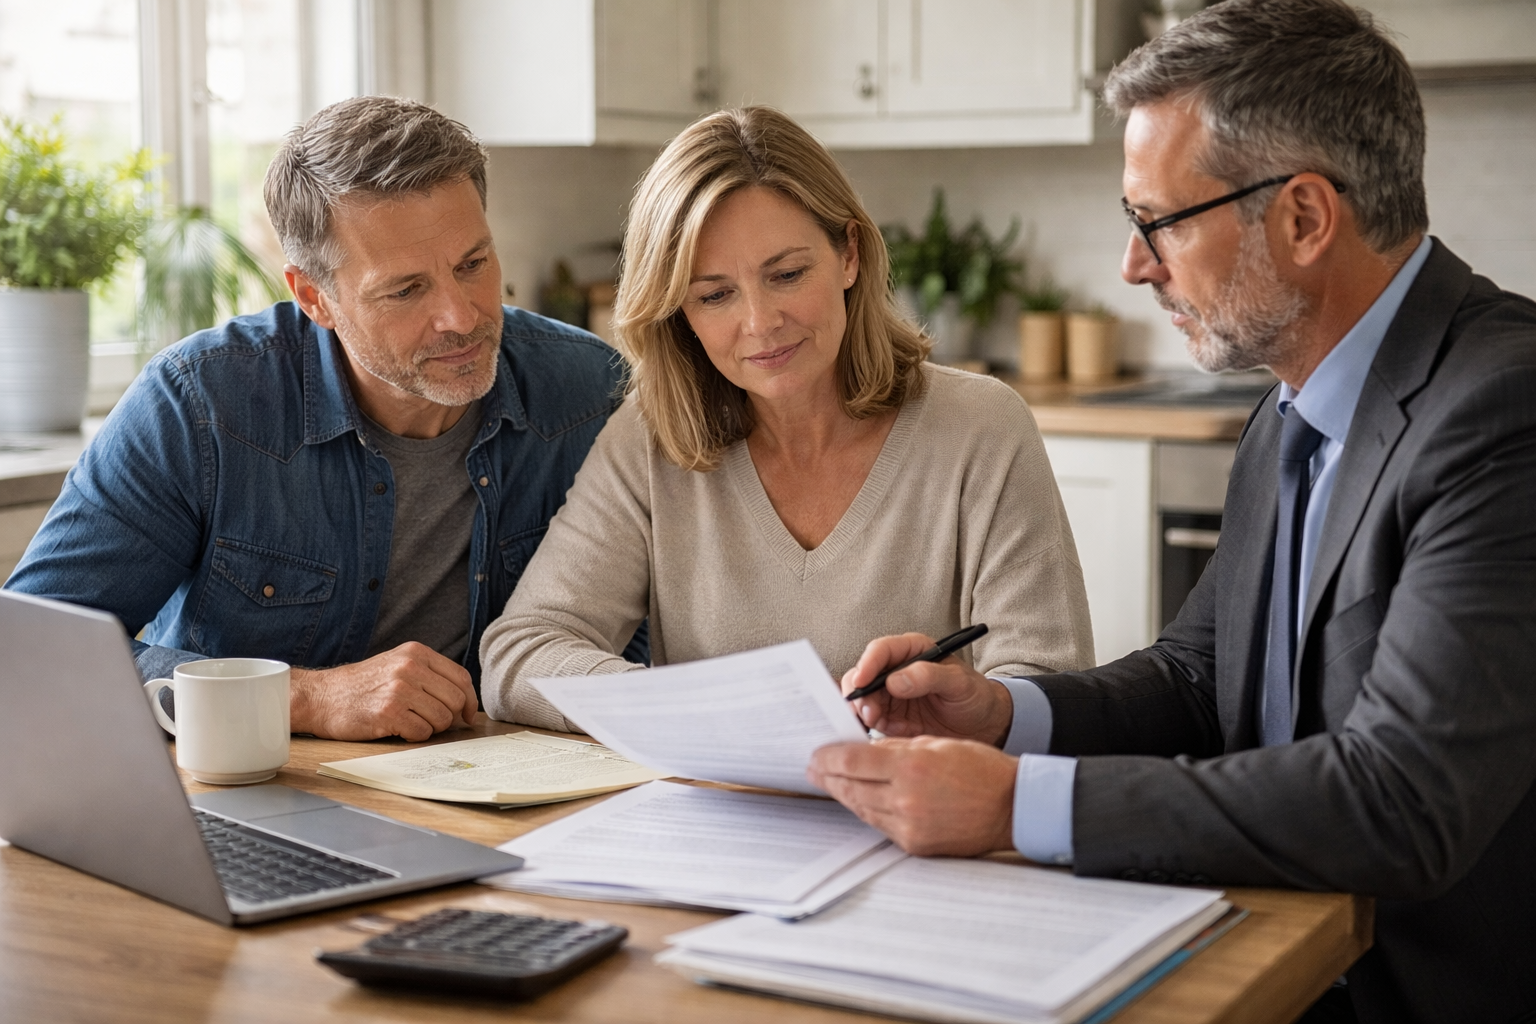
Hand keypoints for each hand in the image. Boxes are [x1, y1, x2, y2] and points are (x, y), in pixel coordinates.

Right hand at [289, 642, 477, 740]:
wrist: (322, 696)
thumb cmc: (363, 685)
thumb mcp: (398, 664)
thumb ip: (429, 675)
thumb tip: (465, 702)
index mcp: (417, 652)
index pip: (461, 678)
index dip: (470, 700)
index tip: (467, 715)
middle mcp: (411, 667)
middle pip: (456, 700)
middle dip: (450, 717)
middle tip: (432, 722)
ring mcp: (400, 690)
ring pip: (442, 719)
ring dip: (430, 727)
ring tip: (409, 722)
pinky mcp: (389, 713)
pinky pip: (422, 733)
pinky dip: (414, 736)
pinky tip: (398, 729)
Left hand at [808, 737, 1016, 855]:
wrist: (1013, 808)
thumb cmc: (982, 770)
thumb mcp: (938, 745)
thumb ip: (898, 749)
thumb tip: (865, 751)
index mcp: (912, 767)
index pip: (852, 761)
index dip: (828, 758)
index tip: (815, 755)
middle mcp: (906, 799)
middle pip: (851, 787)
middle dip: (828, 777)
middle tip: (813, 769)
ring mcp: (909, 825)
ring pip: (862, 808)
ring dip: (844, 795)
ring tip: (830, 784)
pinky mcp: (914, 844)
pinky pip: (880, 825)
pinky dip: (867, 811)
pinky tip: (859, 801)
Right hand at [841, 633, 1012, 745]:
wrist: (984, 726)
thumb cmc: (975, 696)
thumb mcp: (959, 683)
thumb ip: (929, 676)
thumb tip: (895, 681)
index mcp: (912, 651)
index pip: (881, 651)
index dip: (868, 664)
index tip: (862, 681)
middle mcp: (896, 671)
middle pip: (863, 675)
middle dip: (859, 692)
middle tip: (867, 709)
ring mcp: (890, 696)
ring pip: (861, 698)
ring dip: (861, 710)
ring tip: (873, 721)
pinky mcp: (890, 719)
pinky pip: (869, 720)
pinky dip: (865, 726)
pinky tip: (871, 732)